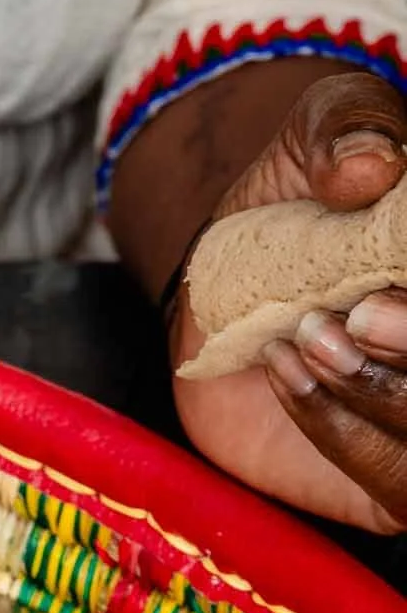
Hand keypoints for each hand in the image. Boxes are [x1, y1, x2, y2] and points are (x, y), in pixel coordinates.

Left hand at [170, 70, 406, 532]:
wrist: (223, 279)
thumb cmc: (295, 195)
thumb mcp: (322, 131)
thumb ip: (349, 130)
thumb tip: (371, 163)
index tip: (376, 294)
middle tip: (351, 315)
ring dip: (374, 392)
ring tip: (303, 336)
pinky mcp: (389, 482)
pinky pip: (393, 481)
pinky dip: (338, 429)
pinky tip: (283, 371)